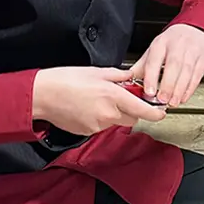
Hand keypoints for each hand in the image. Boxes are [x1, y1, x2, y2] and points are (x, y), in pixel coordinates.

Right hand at [32, 66, 166, 133]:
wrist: (42, 95)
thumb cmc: (65, 80)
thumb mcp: (97, 71)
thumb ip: (119, 76)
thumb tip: (131, 78)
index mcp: (113, 96)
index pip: (143, 109)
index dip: (155, 112)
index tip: (161, 112)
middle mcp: (108, 113)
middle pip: (132, 118)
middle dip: (132, 110)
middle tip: (121, 97)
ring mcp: (97, 125)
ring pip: (116, 122)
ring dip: (114, 113)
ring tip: (97, 99)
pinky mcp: (88, 132)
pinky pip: (101, 126)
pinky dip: (100, 118)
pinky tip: (87, 107)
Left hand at [130, 24, 203, 106]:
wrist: (196, 30)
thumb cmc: (172, 42)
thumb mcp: (155, 49)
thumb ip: (142, 66)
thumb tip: (127, 82)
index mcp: (161, 43)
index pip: (154, 60)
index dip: (152, 77)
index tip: (149, 92)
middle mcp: (177, 46)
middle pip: (173, 65)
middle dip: (167, 85)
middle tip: (162, 100)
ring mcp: (192, 51)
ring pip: (186, 71)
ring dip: (179, 89)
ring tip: (172, 102)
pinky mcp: (203, 59)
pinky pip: (197, 75)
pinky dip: (190, 89)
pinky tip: (183, 97)